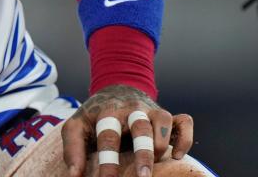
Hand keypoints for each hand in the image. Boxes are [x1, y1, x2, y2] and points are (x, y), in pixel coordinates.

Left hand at [61, 84, 193, 176]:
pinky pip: (184, 122)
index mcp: (107, 112)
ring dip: (161, 141)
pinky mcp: (167, 115)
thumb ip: (73, 150)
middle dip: (143, 153)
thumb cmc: (95, 115)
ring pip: (163, 120)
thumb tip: (74, 176)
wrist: (115, 89)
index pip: (108, 137)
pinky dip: (184, 138)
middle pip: (140, 127)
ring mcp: (151, 111)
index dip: (108, 161)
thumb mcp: (76, 126)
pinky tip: (177, 155)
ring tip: (158, 159)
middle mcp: (131, 109)